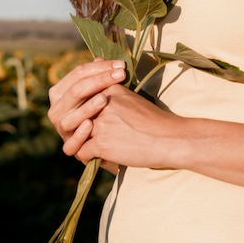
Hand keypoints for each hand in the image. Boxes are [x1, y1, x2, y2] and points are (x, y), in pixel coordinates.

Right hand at [47, 58, 125, 149]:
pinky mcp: (69, 147)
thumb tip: (101, 58)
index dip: (100, 67)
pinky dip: (79, 134)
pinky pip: (70, 144)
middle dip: (100, 81)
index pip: (79, 73)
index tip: (121, 65)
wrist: (107, 139)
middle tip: (121, 75)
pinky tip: (90, 125)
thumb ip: (99, 75)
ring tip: (104, 99)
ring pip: (70, 117)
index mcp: (61, 91)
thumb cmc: (102, 108)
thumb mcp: (100, 90)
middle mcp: (57, 109)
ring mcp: (61, 129)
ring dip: (87, 107)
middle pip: (76, 91)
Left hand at [64, 84, 183, 169]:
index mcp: (110, 88)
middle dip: (76, 126)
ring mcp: (100, 122)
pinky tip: (96, 158)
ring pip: (75, 133)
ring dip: (79, 142)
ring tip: (87, 148)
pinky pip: (81, 151)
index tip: (90, 120)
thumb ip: (111, 93)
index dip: (84, 111)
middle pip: (76, 114)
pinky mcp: (101, 142)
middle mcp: (102, 102)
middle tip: (85, 135)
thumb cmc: (154, 121)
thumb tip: (96, 84)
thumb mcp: (131, 98)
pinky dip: (87, 157)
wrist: (168, 138)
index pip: (84, 97)